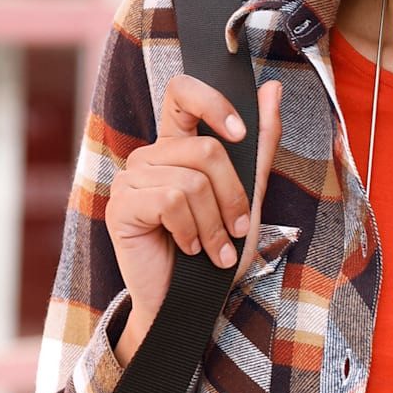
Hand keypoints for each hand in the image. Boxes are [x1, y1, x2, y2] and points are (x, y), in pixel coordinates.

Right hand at [107, 73, 282, 364]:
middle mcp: (151, 156)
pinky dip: (190, 231)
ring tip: (215, 249)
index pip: (184, 93)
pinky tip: (189, 249)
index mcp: (178, 146)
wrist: (193, 303)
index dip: (213, 103)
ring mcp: (132, 179)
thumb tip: (272, 89)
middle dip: (233, 197)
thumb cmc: (217, 252)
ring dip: (214, 224)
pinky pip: (170, 201)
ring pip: (191, 181)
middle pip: (205, 150)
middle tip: (238, 229)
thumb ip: (260, 145)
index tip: (241, 135)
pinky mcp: (121, 205)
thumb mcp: (250, 197)